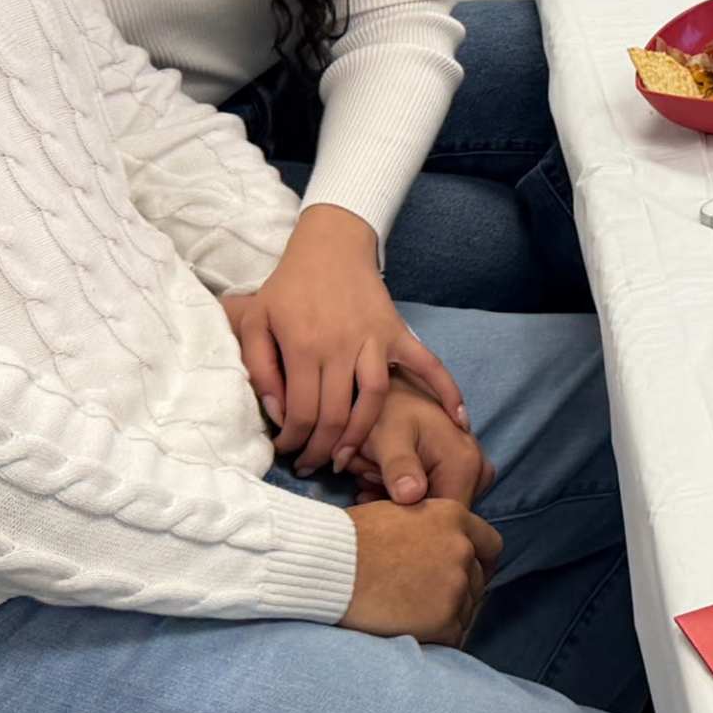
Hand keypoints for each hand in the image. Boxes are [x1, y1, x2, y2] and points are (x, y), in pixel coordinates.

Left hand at [225, 205, 467, 474]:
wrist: (329, 245)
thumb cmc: (287, 287)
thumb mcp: (255, 321)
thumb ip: (260, 368)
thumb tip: (277, 413)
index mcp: (304, 346)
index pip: (301, 412)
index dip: (294, 441)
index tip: (288, 452)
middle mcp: (342, 347)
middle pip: (335, 415)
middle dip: (323, 450)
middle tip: (315, 467)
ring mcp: (374, 339)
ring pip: (373, 400)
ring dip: (363, 436)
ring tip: (351, 460)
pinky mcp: (397, 332)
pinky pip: (425, 364)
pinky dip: (445, 389)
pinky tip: (457, 419)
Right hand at [342, 496, 500, 646]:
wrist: (326, 568)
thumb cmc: (348, 540)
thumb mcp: (397, 513)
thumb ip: (429, 525)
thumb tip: (437, 541)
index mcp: (453, 518)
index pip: (489, 545)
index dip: (479, 562)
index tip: (467, 575)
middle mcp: (461, 549)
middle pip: (477, 580)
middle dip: (459, 591)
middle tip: (428, 603)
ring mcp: (455, 586)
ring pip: (467, 609)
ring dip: (446, 615)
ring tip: (411, 617)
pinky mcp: (444, 619)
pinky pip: (453, 636)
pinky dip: (436, 638)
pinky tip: (412, 634)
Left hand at [356, 384, 491, 512]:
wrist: (386, 386)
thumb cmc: (384, 409)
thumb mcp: (386, 436)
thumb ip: (399, 466)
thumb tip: (411, 496)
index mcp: (466, 464)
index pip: (445, 519)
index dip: (410, 520)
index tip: (377, 505)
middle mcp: (478, 468)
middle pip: (442, 512)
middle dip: (403, 506)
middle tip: (368, 485)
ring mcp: (472, 468)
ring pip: (436, 504)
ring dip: (401, 500)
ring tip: (370, 478)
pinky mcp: (461, 469)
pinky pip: (437, 494)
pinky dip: (407, 493)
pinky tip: (380, 480)